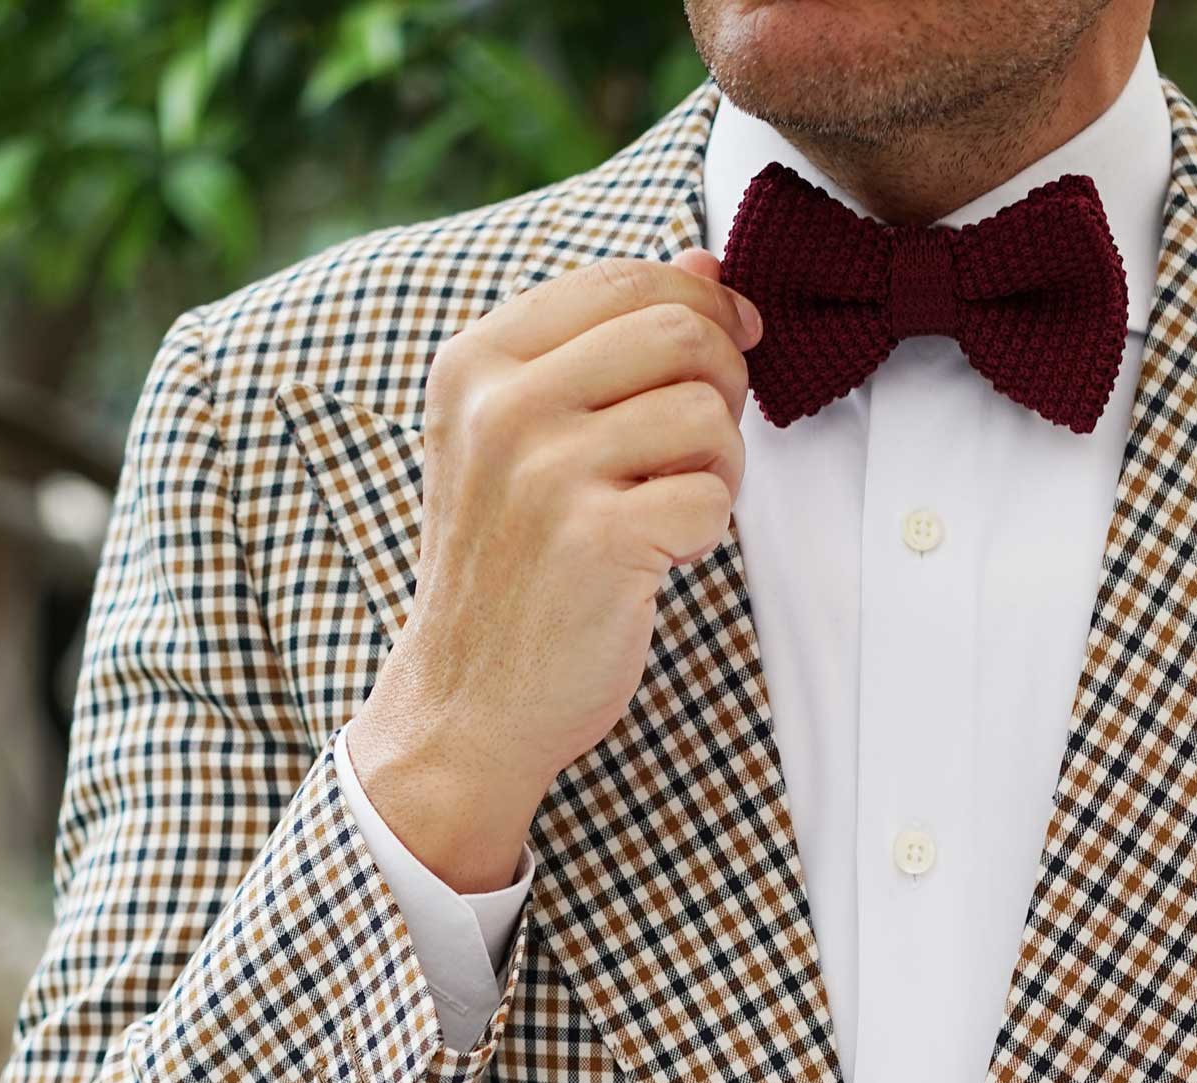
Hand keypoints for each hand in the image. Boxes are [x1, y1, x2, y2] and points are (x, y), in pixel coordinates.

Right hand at [344, 244, 762, 890]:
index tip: (729, 350)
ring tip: (672, 511)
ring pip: (707, 414)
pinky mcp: (597, 541)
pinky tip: (660, 559)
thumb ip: (606, 347)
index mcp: (479, 361)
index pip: (627, 281)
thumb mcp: (524, 437)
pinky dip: (705, 533)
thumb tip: (708, 266)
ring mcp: (546, 472)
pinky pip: (710, 498)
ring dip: (720, 469)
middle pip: (681, 332)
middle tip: (701, 447)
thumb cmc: (511, 570)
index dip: (703, 308)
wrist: (467, 703)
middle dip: (723, 387)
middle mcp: (504, 404)